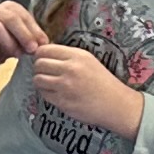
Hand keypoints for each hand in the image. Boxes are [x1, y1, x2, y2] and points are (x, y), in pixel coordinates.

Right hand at [0, 1, 45, 68]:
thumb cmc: (7, 35)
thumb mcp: (22, 33)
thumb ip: (33, 37)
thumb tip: (45, 44)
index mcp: (9, 8)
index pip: (23, 16)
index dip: (34, 30)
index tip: (42, 44)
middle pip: (10, 19)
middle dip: (23, 35)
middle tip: (32, 49)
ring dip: (9, 43)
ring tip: (17, 55)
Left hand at [28, 42, 145, 138]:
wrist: (116, 104)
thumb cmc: (102, 82)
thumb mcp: (88, 60)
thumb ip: (67, 56)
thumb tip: (44, 53)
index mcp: (77, 55)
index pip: (45, 50)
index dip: (40, 55)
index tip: (44, 60)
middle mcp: (70, 68)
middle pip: (38, 64)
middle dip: (39, 69)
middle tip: (45, 73)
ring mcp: (65, 86)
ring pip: (37, 79)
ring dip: (40, 82)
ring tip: (49, 84)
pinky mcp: (62, 101)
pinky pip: (44, 94)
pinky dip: (47, 94)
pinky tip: (56, 94)